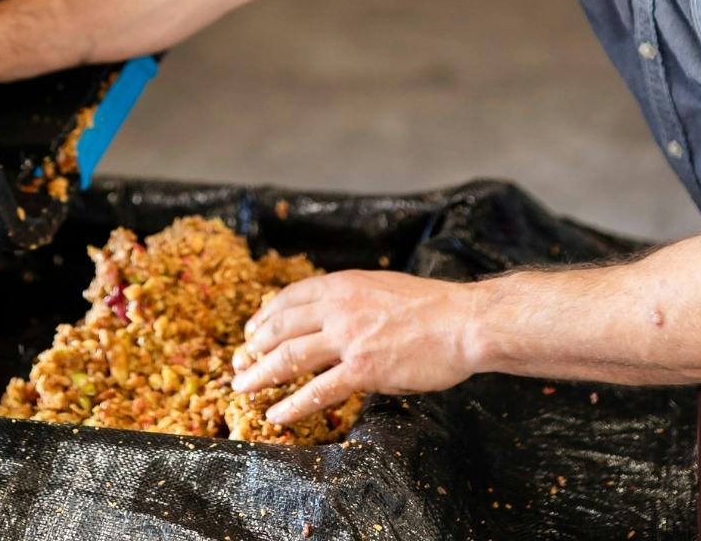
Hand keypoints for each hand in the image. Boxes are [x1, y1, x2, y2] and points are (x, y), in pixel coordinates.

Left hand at [231, 270, 483, 425]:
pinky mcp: (363, 369)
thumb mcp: (382, 287)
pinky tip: (277, 415)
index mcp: (343, 285)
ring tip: (242, 388)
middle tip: (237, 363)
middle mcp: (339, 307)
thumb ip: (353, 298)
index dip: (265, 316)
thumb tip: (333, 311)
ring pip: (290, 357)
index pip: (290, 298)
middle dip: (253, 347)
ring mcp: (349, 339)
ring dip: (260, 375)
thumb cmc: (432, 307)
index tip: (251, 331)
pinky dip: (292, 405)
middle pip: (281, 328)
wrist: (464, 321)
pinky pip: (318, 391)